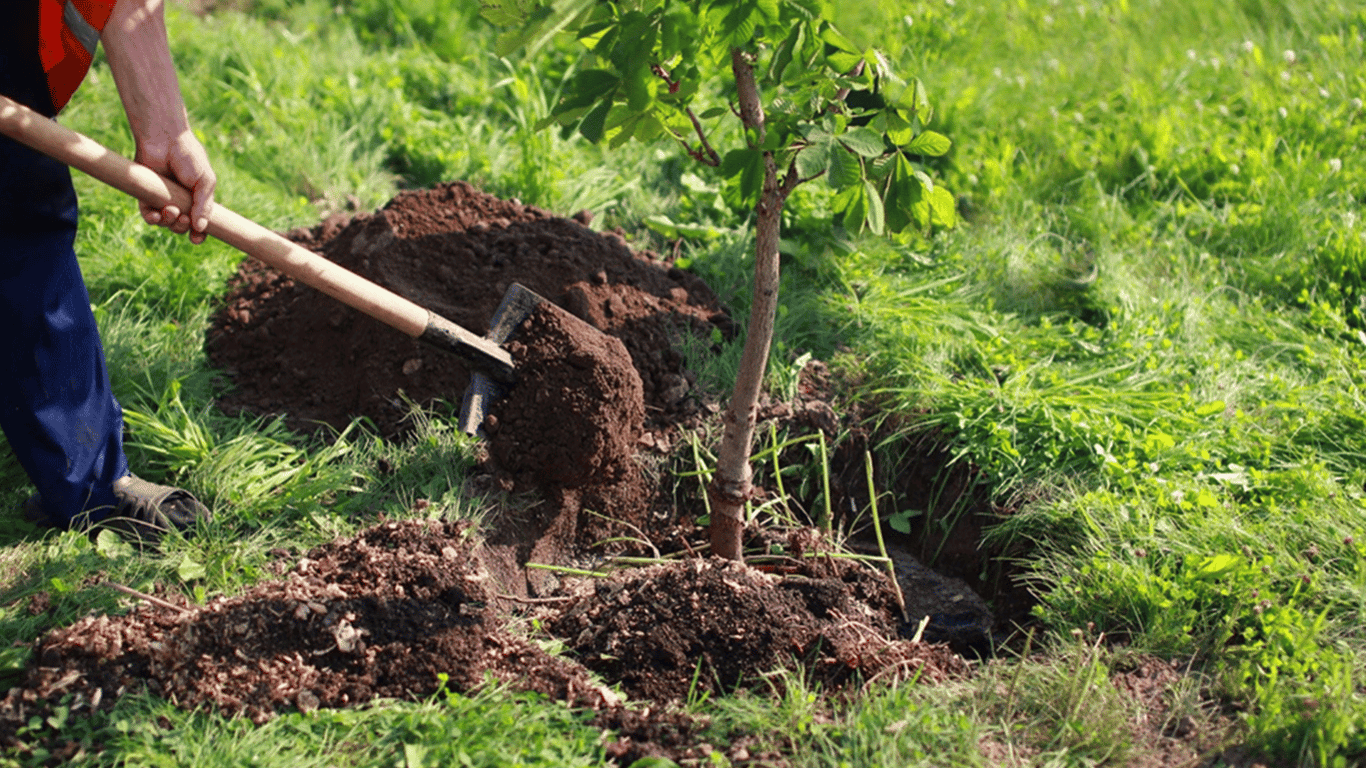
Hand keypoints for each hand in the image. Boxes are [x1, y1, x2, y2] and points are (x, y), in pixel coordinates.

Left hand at [134, 129, 216, 244]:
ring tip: (171, 210)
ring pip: (165, 223)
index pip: (199, 223)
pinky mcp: (145, 195)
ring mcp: (162, 199)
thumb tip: (201, 228)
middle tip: (183, 217)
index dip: (199, 234)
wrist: (165, 140)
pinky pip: (148, 215)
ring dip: (168, 223)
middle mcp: (179, 201)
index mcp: (196, 199)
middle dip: (182, 227)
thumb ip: (204, 205)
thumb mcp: (205, 182)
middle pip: (180, 226)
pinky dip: (152, 219)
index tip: (197, 238)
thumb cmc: (189, 157)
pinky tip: (156, 215)